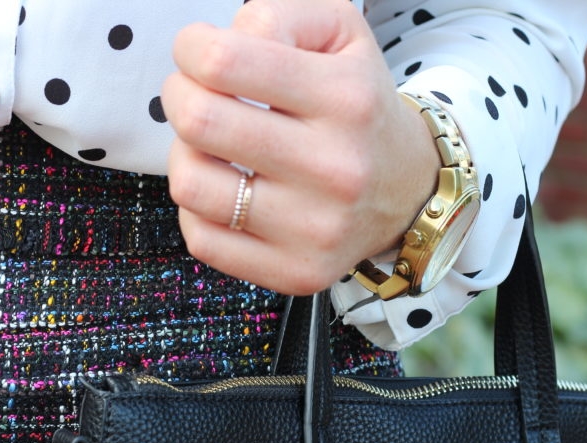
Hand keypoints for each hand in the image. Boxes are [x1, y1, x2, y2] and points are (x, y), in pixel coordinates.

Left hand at [162, 0, 439, 294]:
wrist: (408, 190)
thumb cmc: (355, 103)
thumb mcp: (339, 34)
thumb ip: (277, 16)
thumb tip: (221, 43)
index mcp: (347, 97)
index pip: (225, 62)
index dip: (191, 48)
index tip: (196, 52)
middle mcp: (336, 168)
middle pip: (200, 122)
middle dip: (178, 97)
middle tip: (191, 94)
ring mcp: (315, 229)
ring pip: (190, 185)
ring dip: (182, 154)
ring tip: (204, 144)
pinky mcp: (295, 273)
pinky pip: (201, 239)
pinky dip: (197, 208)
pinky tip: (222, 188)